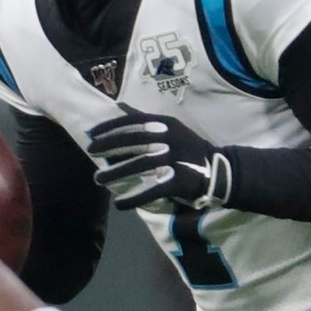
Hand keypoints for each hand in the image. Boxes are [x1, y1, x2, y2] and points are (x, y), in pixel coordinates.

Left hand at [86, 102, 230, 210]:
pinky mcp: (180, 182)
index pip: (133, 121)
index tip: (92, 134)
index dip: (111, 127)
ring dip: (116, 172)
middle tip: (90, 152)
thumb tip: (118, 105)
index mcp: (166, 123)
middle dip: (109, 146)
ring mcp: (177, 160)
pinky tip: (119, 204)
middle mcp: (171, 138)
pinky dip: (134, 198)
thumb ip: (144, 118)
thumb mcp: (170, 126)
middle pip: (134, 141)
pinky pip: (152, 191)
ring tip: (98, 178)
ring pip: (140, 165)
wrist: (220, 170)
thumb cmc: (188, 146)